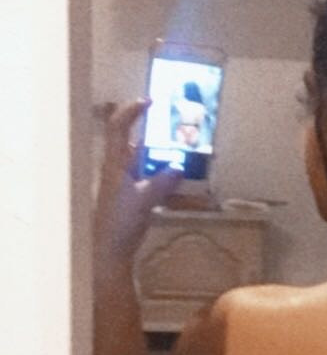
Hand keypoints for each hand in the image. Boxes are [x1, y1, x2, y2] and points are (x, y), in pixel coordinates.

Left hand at [94, 100, 180, 266]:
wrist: (110, 252)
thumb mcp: (142, 200)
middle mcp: (119, 170)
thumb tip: (179, 168)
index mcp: (114, 164)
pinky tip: (186, 188)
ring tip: (189, 159)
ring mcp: (127, 185)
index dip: (132, 111)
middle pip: (138, 144)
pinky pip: (155, 185)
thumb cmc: (119, 223)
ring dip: (167, 162)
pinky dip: (169, 184)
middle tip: (181, 133)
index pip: (119, 127)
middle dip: (159, 137)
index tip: (151, 101)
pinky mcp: (135, 200)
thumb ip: (162, 182)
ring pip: (149, 165)